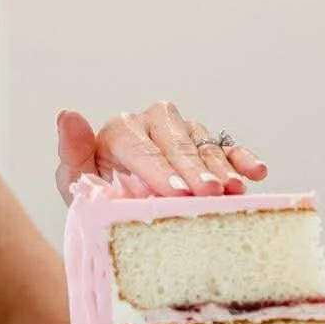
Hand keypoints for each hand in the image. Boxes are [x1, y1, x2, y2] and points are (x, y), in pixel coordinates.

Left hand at [56, 102, 266, 202]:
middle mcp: (153, 122)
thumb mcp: (75, 180)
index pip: (140, 147)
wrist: (116, 209)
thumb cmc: (95, 194)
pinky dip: (242, 158)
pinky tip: (257, 172)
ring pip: (204, 144)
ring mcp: (183, 131)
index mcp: (121, 129)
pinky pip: (227, 148)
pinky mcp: (207, 144)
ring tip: (234, 190)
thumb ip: (73, 150)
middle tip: (209, 193)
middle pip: (176, 143)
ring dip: (221, 167)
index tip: (175, 192)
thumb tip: (67, 114)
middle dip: (194, 169)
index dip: (158, 169)